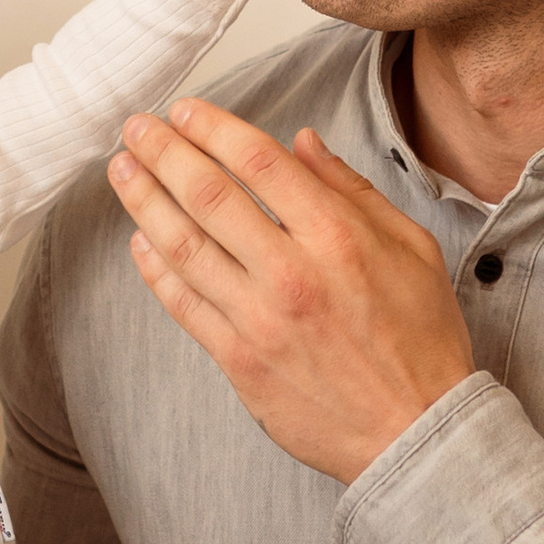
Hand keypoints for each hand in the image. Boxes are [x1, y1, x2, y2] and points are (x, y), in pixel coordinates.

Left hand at [108, 99, 473, 482]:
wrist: (417, 432)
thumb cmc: (421, 340)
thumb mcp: (412, 247)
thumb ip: (353, 190)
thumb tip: (303, 142)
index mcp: (338, 237)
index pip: (259, 162)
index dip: (213, 129)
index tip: (186, 110)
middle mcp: (292, 273)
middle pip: (209, 196)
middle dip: (164, 153)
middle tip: (136, 128)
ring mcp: (259, 320)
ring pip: (184, 247)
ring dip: (144, 202)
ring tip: (122, 170)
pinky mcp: (239, 361)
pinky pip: (183, 304)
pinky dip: (155, 268)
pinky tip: (139, 240)